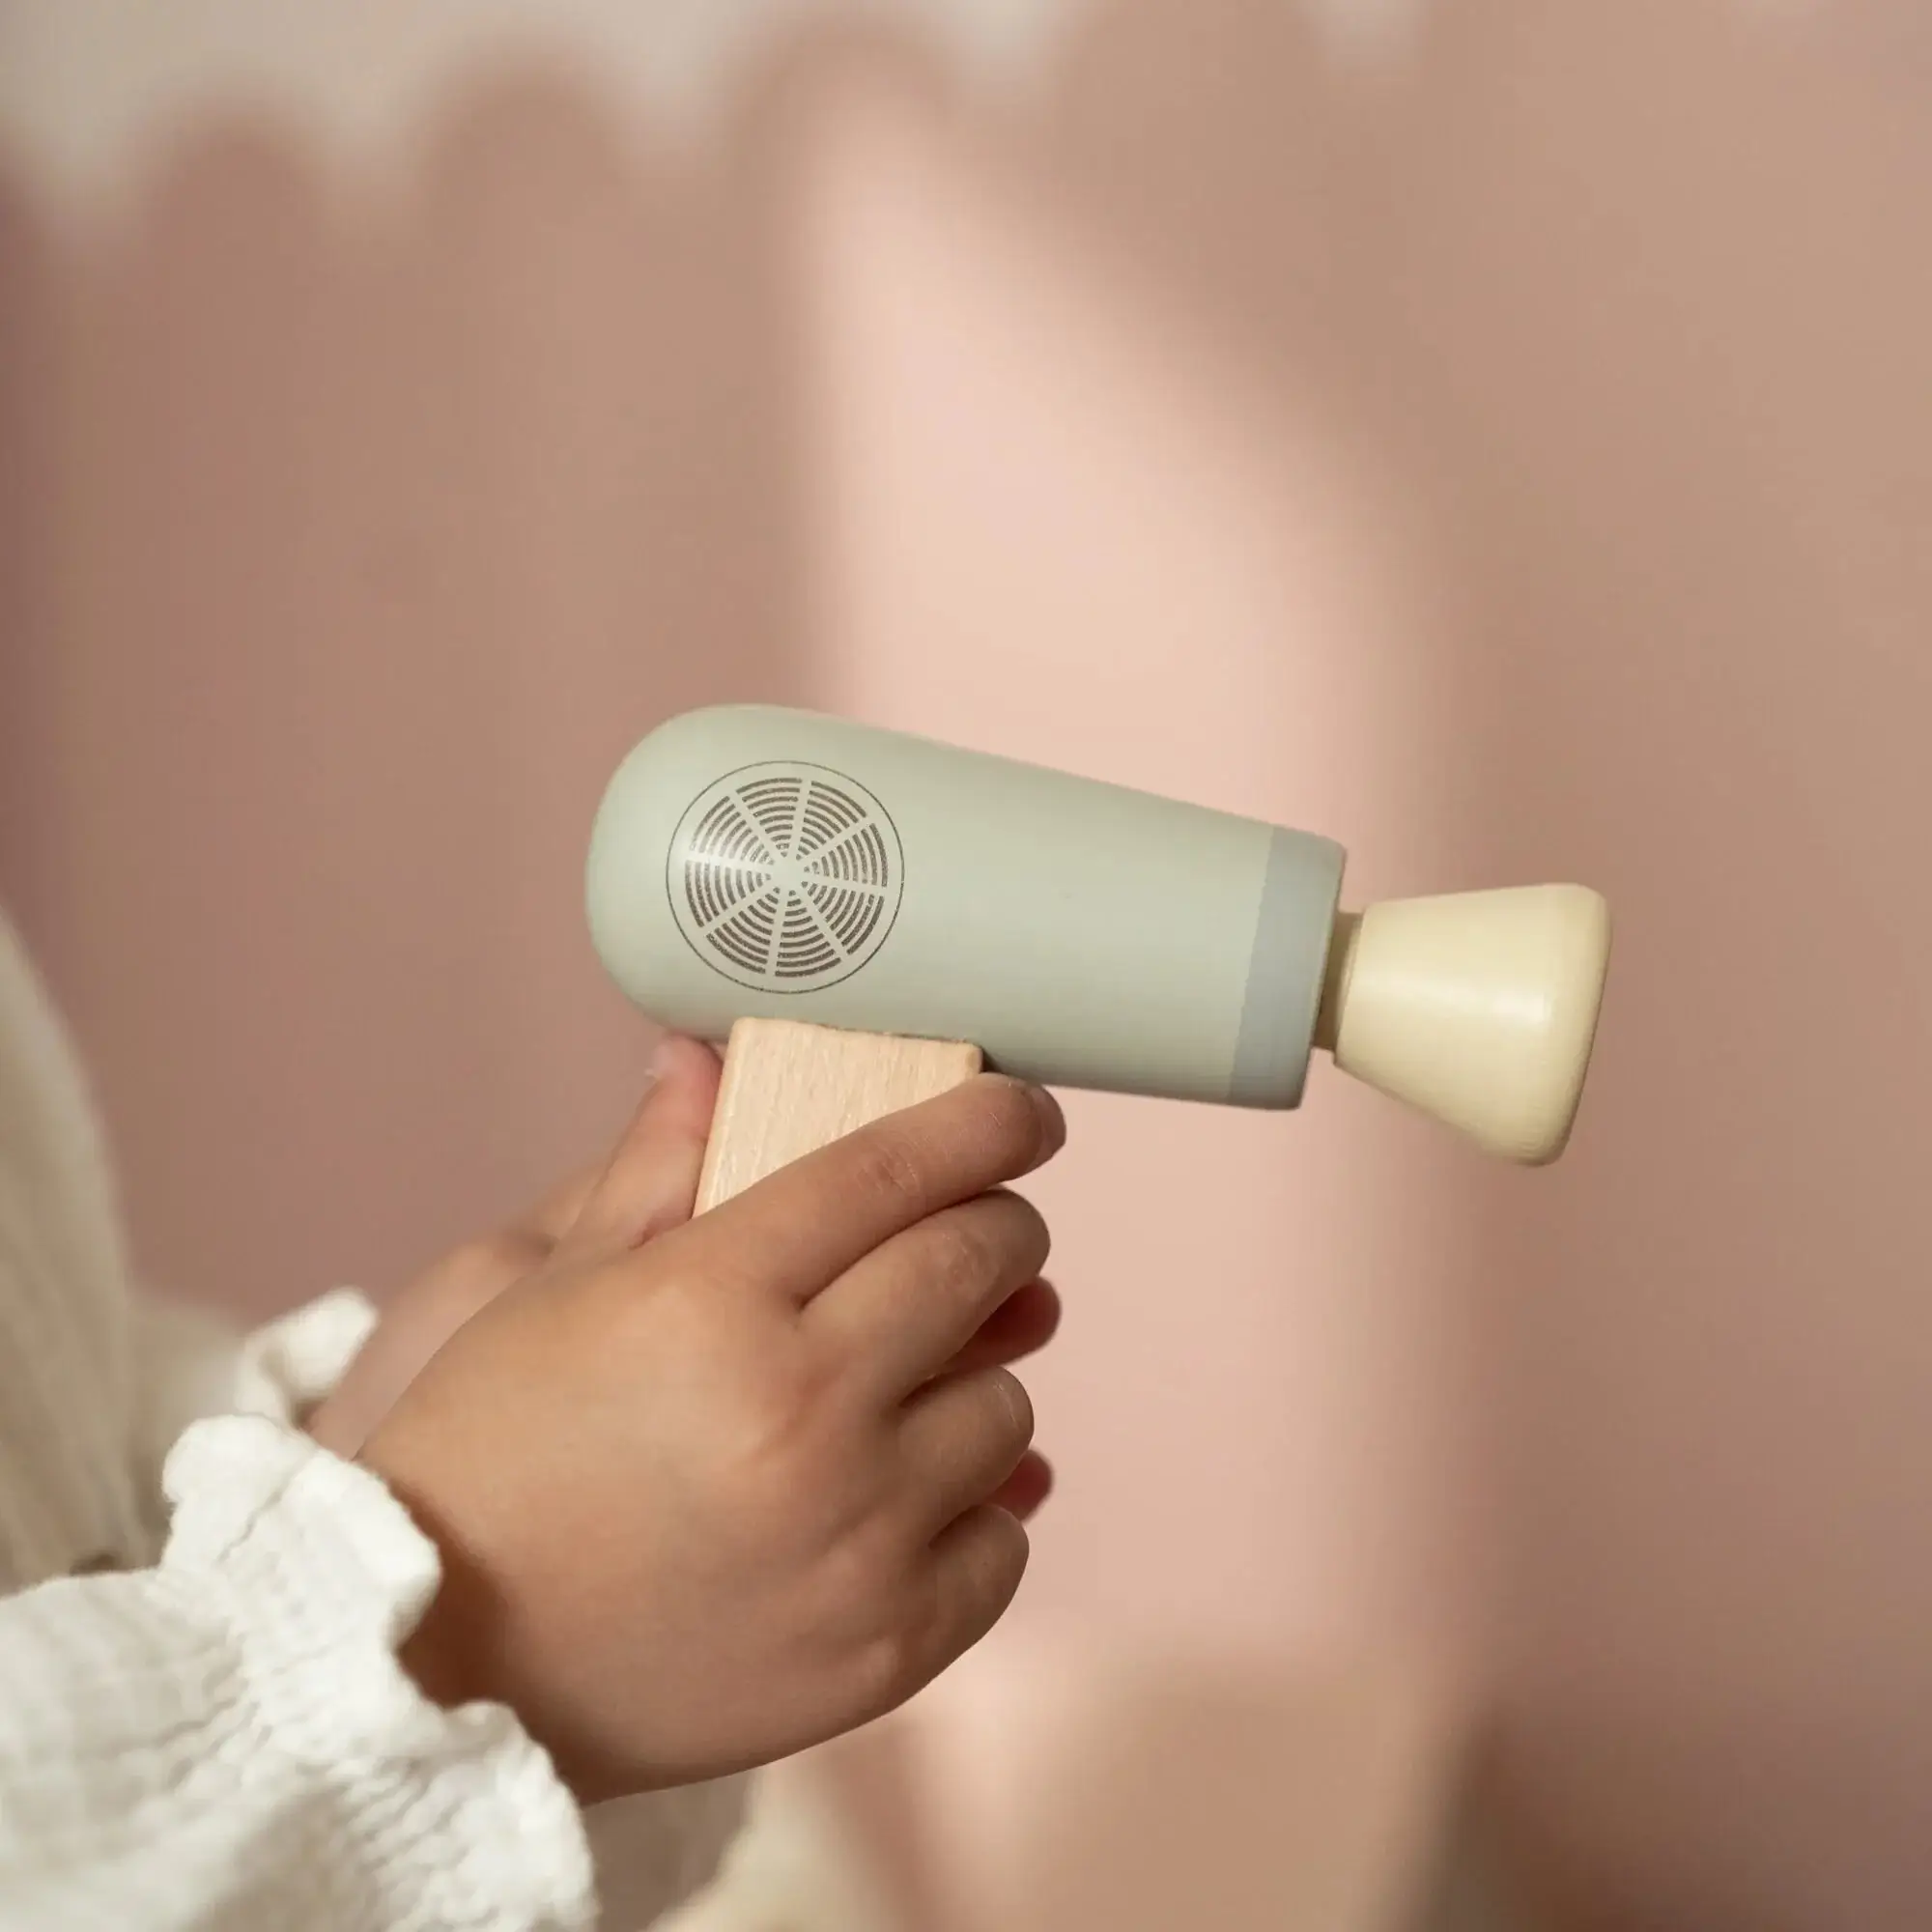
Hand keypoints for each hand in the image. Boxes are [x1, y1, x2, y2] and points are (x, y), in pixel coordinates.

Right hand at [361, 1072, 1066, 1801]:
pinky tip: (909, 1494)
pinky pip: (1004, 1539)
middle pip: (976, 1267)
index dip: (982, 1124)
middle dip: (1000, 1229)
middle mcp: (801, 1408)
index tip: (1019, 1112)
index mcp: (713, 1298)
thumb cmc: (489, 1456)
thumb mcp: (552, 1288)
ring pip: (1007, 1406)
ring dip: (977, 1377)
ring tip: (913, 1384)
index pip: (893, 1169)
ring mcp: (855, 1536)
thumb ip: (654, 1167)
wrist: (442, 1669)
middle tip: (987, 1231)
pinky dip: (975, 1507)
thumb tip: (701, 1057)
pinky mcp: (886, 1646)